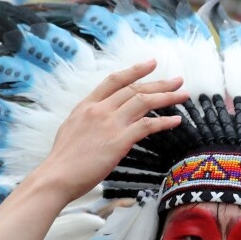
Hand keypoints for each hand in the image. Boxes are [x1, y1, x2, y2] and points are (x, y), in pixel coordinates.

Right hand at [40, 60, 187, 201]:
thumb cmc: (62, 159)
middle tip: (178, 80)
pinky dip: (164, 122)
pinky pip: (147, 126)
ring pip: (144, 102)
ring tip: (183, 94)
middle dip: (159, 83)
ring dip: (167, 97)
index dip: (135, 70)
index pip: (115, 80)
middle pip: (135, 89)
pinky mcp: (119, 141)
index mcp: (87, 105)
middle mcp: (100, 109)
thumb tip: (100, 119)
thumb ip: (88, 119)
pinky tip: (176, 120)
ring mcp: (110, 124)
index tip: (152, 63)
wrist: (56, 176)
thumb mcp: (71, 128)